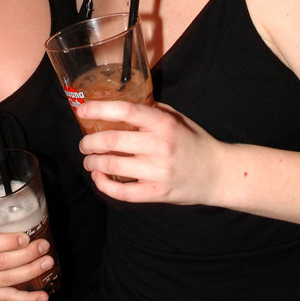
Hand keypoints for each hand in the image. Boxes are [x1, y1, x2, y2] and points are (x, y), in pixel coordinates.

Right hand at [0, 213, 53, 300]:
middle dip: (25, 256)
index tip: (25, 237)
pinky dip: (26, 299)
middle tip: (43, 246)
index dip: (7, 242)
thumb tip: (15, 198)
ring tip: (47, 262)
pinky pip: (6, 298)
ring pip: (6, 281)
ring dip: (30, 272)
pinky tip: (43, 296)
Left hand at [78, 99, 219, 204]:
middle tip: (83, 144)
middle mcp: (160, 146)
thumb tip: (117, 106)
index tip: (81, 110)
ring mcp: (159, 171)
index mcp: (164, 123)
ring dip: (93, 163)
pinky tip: (98, 178)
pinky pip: (123, 192)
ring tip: (89, 160)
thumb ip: (150, 111)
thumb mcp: (176, 118)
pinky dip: (104, 185)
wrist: (218, 173)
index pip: (126, 111)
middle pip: (112, 141)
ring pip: (113, 166)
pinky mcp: (158, 193)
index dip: (99, 109)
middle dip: (89, 142)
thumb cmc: (193, 141)